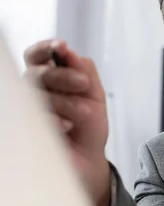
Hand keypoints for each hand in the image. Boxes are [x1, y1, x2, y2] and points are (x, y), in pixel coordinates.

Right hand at [24, 39, 110, 205]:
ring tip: (85, 114)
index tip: (61, 46)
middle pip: (36, 74)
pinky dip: (53, 119)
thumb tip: (70, 52)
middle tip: (83, 84)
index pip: (36, 56)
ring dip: (64, 102)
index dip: (44, 48)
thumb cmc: (88, 128)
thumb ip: (84, 71)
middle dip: (63, 76)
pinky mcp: (28, 131)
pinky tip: (67, 126)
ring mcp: (29, 112)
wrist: (90, 159)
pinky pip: (33, 119)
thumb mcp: (94, 96)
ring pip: (35, 95)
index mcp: (49, 79)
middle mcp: (34, 93)